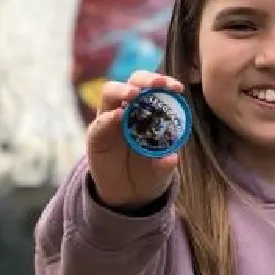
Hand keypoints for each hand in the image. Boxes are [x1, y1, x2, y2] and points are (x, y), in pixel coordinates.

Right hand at [86, 70, 183, 209]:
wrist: (127, 195)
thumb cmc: (148, 173)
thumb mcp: (161, 171)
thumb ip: (164, 164)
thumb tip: (172, 158)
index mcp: (147, 112)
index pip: (153, 88)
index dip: (164, 83)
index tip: (178, 88)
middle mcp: (126, 110)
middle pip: (132, 82)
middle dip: (145, 79)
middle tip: (158, 83)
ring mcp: (108, 121)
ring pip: (110, 93)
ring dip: (122, 90)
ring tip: (134, 94)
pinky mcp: (95, 136)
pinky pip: (99, 123)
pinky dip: (108, 118)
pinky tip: (118, 116)